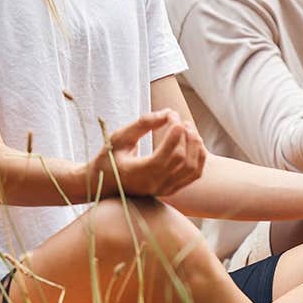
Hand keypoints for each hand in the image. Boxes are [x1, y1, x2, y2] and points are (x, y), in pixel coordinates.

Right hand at [92, 109, 206, 197]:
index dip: (175, 131)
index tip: (171, 115)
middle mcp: (154, 185)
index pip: (167, 154)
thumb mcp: (119, 137)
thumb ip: (143, 124)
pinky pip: (194, 174)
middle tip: (179, 119)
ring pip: (192, 168)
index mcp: (139, 173)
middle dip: (185, 135)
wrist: (104, 184)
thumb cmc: (109, 158)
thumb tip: (168, 112)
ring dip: (195, 144)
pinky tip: (192, 141)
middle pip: (182, 159)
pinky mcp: (171, 189)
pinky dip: (198, 156)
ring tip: (187, 128)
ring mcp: (165, 189)